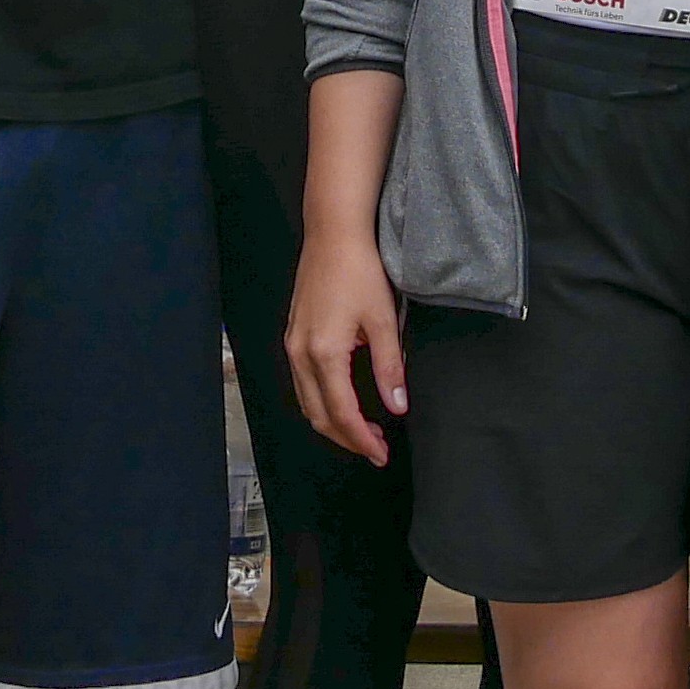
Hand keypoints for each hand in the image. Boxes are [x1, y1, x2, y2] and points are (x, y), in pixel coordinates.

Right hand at [285, 230, 408, 465]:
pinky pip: (303, 383)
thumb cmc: (359, 270)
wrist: (333, 234)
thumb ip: (389, 368)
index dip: (362, 440)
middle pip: (318, 415)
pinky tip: (345, 399)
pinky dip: (322, 401)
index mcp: (324, 353)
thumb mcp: (383, 320)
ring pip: (307, 401)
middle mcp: (300, 353)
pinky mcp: (294, 335)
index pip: (342, 413)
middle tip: (376, 448)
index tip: (382, 454)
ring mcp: (293, 344)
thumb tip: (397, 406)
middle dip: (347, 438)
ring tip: (364, 429)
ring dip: (333, 422)